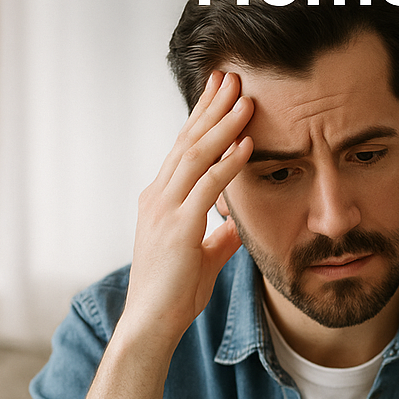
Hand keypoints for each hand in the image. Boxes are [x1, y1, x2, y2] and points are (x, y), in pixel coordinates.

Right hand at [122, 70, 253, 346]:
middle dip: (210, 106)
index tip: (221, 91)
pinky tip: (246, 144)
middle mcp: (158, 196)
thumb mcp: (205, 255)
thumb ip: (220, 233)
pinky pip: (207, 187)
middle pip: (187, 140)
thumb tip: (238, 220)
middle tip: (230, 75)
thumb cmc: (176, 292)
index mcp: (162, 199)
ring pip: (195, 155)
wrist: (153, 323)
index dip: (203, 117)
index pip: (185, 147)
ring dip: (222, 125)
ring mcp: (165, 210)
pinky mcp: (179, 228)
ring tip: (244, 98)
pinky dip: (228, 163)